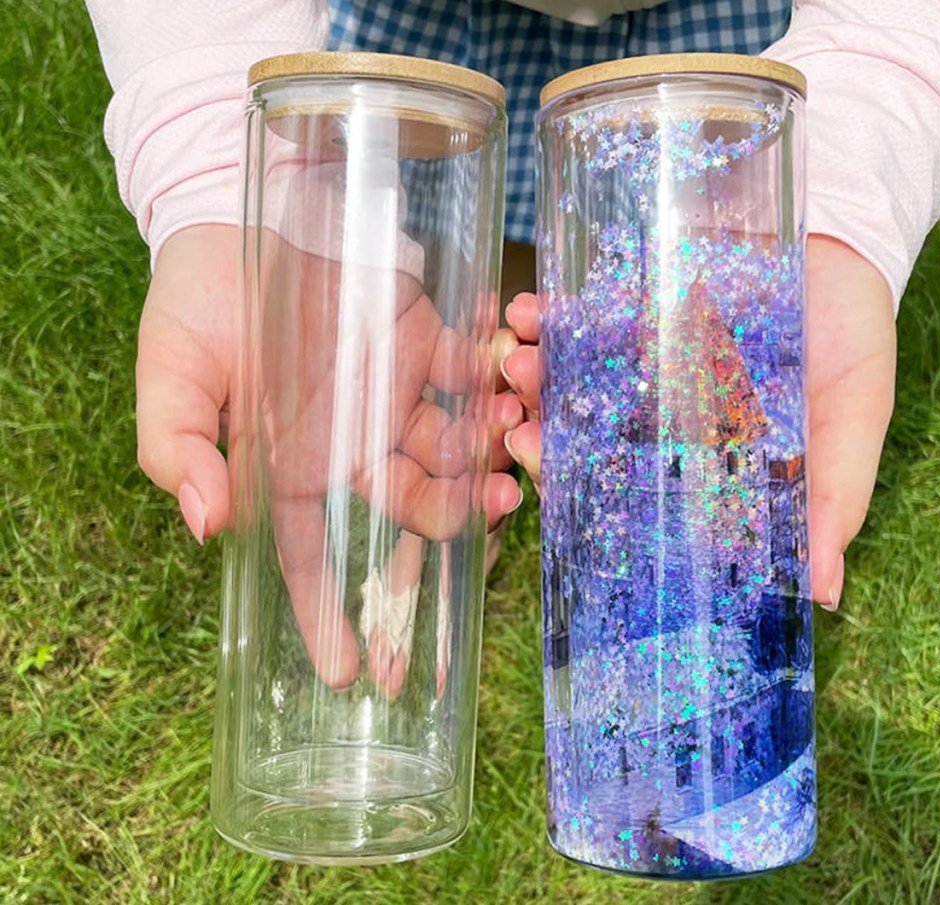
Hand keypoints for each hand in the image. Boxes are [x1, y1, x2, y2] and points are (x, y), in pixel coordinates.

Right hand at [136, 224, 522, 685]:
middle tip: (487, 509)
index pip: (310, 555)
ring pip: (457, 450)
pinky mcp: (429, 341)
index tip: (351, 672)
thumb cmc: (198, 300)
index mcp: (293, 467)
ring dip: (488, 457)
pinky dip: (501, 385)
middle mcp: (353, 442)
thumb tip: (207, 526)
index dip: (328, 613)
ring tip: (506, 447)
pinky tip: (516, 380)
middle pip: (414, 507)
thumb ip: (179, 450)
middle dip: (452, 521)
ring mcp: (396, 394)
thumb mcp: (171, 377)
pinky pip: (477, 377)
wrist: (242, 213)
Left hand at [500, 234, 895, 608]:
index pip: (629, 485)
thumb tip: (825, 595)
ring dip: (532, 375)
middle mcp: (660, 413)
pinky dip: (548, 318)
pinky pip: (579, 316)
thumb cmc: (853, 337)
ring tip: (515, 359)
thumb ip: (835, 497)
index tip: (541, 465)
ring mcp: (641, 358)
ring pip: (569, 378)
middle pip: (584, 435)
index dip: (579, 484)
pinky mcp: (636, 305)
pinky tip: (527, 312)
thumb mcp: (854, 419)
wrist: (847, 239)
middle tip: (516, 422)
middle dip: (541, 430)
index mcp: (699, 454)